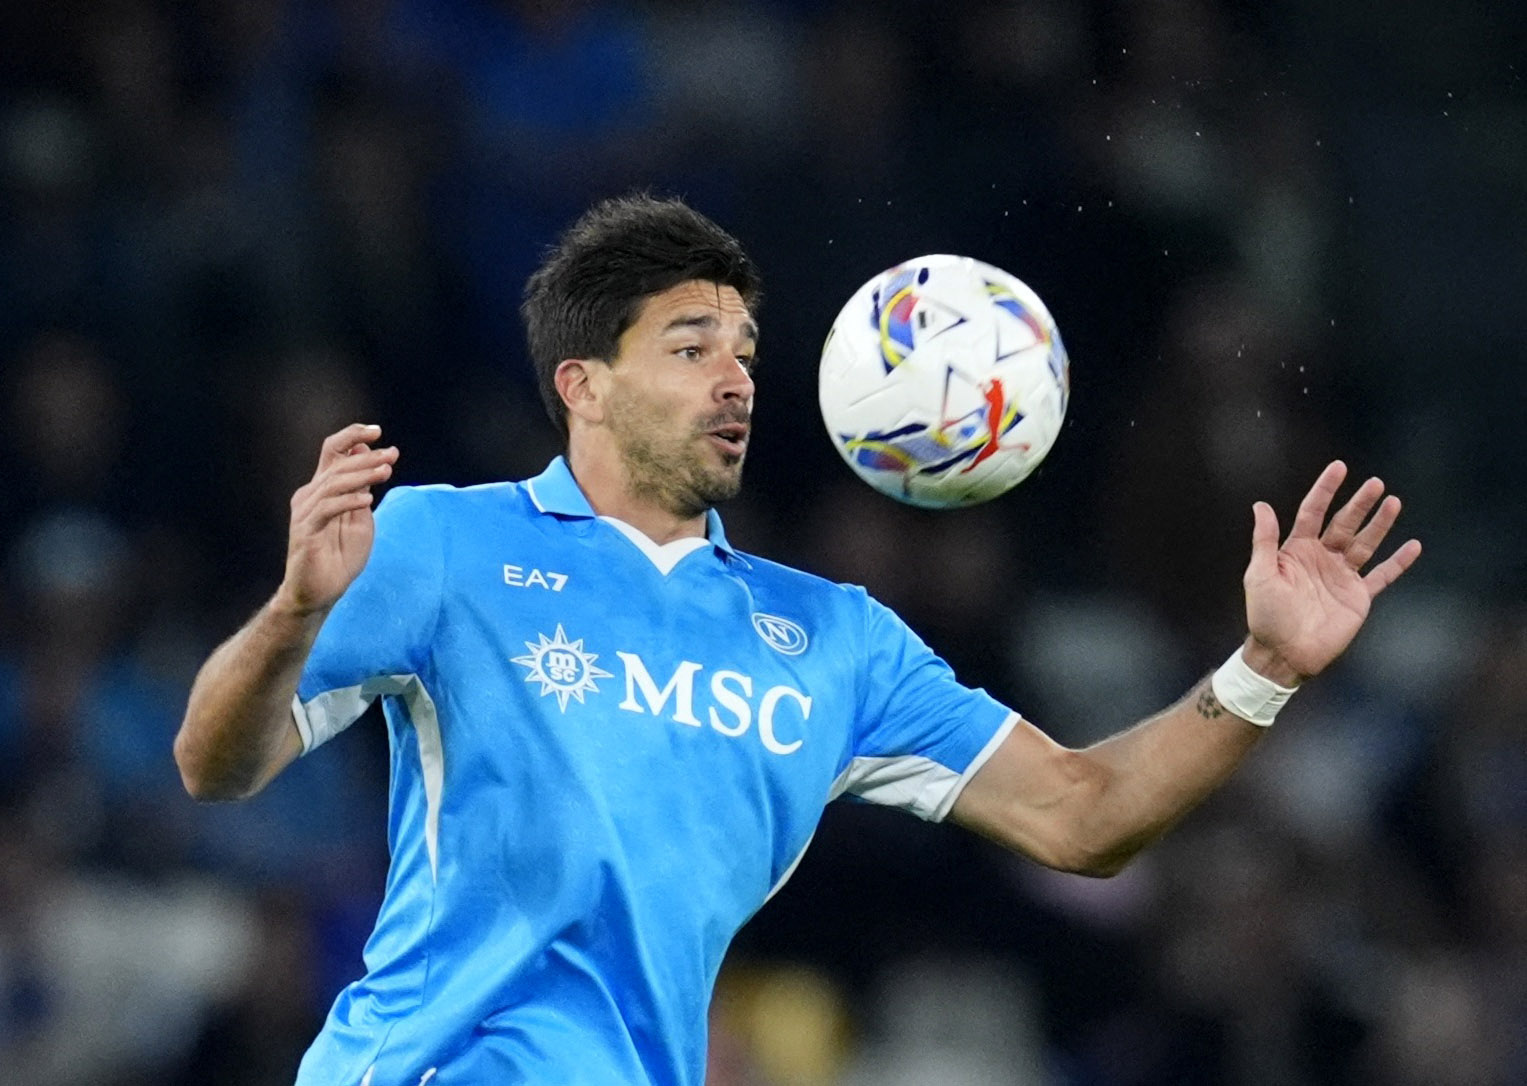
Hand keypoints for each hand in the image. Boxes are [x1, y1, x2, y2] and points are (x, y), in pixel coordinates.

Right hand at [274, 423, 398, 616]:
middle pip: (337, 465)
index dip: (352, 436)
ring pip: (333, 483)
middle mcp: (310, 495)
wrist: (320, 591)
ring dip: (362, 475)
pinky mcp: (305, 531)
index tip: (378, 431)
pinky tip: (367, 499)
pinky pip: (326, 509)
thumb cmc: (340, 556)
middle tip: (392, 455)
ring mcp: (306, 512)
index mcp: (322, 488)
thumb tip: (369, 454)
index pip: (333, 451)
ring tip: (386, 471)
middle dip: (368, 457)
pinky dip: (347, 501)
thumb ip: (363, 488)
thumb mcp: (360, 518)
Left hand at [1241, 461, 1421, 684]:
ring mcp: (1342, 577)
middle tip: (1375, 483)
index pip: (1313, 512)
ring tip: (1394, 501)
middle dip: (1359, 503)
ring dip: (1380, 524)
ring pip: (1365, 543)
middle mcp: (1321, 559)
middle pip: (1344, 523)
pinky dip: (1398, 562)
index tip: (1339, 467)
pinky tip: (1413, 545)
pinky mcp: (1358, 597)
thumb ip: (1265, 540)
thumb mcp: (1260, 574)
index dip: (1325, 490)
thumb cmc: (1266, 615)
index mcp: (1297, 550)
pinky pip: (1383, 576)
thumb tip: (1261, 505)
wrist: (1284, 653)